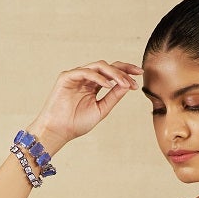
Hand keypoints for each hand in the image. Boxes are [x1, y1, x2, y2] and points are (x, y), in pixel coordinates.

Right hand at [28, 60, 142, 150]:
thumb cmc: (77, 123)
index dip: (126, 72)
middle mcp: (85, 78)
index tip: (139, 76)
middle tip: (136, 75)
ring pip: (98, 66)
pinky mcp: (66, 77)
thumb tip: (128, 85)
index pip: (111, 73)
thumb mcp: (101, 109)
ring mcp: (76, 76)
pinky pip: (85, 72)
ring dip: (114, 73)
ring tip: (125, 83)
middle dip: (123, 69)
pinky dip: (99, 77)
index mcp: (93, 85)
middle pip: (107, 66)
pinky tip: (109, 85)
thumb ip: (113, 96)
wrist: (59, 131)